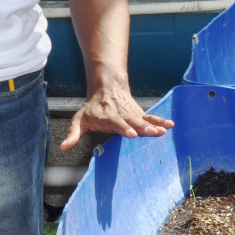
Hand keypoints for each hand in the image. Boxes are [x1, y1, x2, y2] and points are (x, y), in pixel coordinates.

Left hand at [59, 85, 173, 151]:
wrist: (106, 87)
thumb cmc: (92, 108)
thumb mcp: (79, 119)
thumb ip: (72, 134)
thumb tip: (63, 148)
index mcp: (107, 117)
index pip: (115, 123)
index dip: (123, 128)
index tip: (130, 133)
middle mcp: (121, 115)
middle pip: (132, 122)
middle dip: (141, 128)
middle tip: (150, 133)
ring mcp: (131, 114)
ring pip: (142, 119)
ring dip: (152, 125)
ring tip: (162, 130)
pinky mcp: (138, 114)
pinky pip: (150, 117)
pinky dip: (160, 120)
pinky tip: (170, 125)